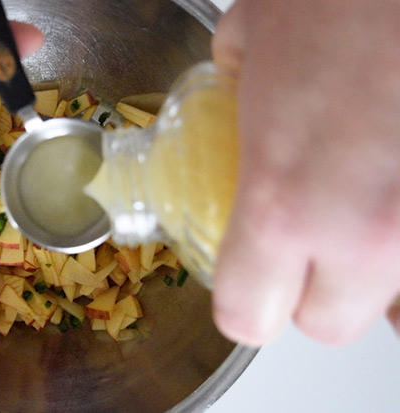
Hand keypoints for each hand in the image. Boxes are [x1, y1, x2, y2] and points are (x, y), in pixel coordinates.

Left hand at [212, 0, 399, 345]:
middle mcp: (363, 232)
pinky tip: (392, 191)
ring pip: (393, 304)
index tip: (244, 281)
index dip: (240, 302)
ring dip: (368, 272)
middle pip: (326, 324)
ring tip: (359, 215)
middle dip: (308, 291)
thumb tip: (232, 97)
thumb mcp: (251, 40)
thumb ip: (230, 93)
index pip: (247, 316)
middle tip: (303, 244)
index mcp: (282, 203)